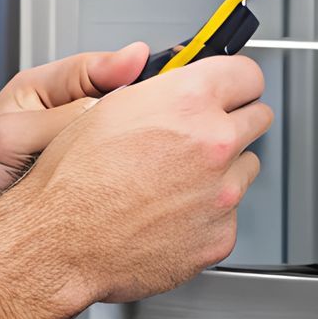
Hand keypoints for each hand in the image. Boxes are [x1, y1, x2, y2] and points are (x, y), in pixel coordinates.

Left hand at [0, 43, 149, 236]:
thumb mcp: (10, 137)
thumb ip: (62, 118)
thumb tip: (113, 103)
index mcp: (42, 90)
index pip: (101, 68)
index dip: (131, 72)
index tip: (159, 77)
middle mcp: (62, 118)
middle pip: (120, 105)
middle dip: (141, 116)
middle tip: (159, 126)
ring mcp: (74, 152)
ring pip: (121, 142)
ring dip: (135, 152)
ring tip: (147, 160)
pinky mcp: (80, 187)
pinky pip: (113, 178)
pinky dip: (125, 184)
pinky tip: (132, 193)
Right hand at [12, 55, 272, 305]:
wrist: (59, 243)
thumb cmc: (72, 181)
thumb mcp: (106, 108)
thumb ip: (158, 92)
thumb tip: (177, 86)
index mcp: (187, 102)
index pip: (247, 74)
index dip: (233, 81)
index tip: (230, 88)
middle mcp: (213, 144)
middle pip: (257, 117)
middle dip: (232, 120)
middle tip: (200, 133)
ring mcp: (222, 193)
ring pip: (245, 167)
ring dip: (222, 169)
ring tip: (174, 179)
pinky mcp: (220, 236)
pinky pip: (228, 215)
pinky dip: (207, 213)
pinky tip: (169, 213)